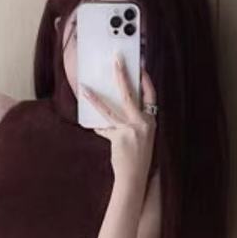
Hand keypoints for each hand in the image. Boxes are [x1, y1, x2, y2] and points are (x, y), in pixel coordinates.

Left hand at [78, 53, 157, 190]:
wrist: (135, 177)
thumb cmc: (139, 157)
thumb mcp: (143, 136)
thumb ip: (135, 120)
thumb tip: (120, 105)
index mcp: (151, 121)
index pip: (150, 94)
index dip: (145, 80)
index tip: (140, 66)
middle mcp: (143, 122)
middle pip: (129, 94)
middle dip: (121, 75)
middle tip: (115, 60)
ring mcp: (130, 129)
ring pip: (109, 109)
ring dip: (95, 98)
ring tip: (85, 89)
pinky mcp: (118, 137)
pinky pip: (103, 127)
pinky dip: (97, 127)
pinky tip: (89, 123)